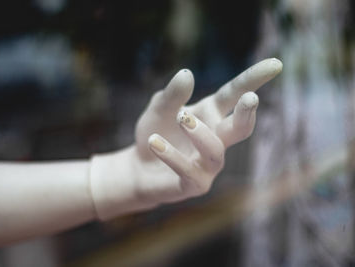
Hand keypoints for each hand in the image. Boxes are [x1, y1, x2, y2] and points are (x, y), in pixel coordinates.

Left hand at [90, 58, 282, 219]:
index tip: (276, 63)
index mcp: (210, 114)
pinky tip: (154, 142)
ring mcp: (208, 164)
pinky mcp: (195, 184)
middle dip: (247, 113)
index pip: (234, 94)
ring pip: (215, 149)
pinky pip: (187, 170)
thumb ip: (172, 95)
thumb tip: (187, 74)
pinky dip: (171, 155)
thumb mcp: (159, 109)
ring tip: (181, 117)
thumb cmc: (155, 133)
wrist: (138, 168)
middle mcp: (215, 138)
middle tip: (250, 98)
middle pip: (240, 128)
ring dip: (200, 132)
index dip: (254, 79)